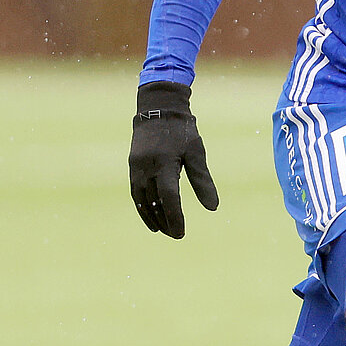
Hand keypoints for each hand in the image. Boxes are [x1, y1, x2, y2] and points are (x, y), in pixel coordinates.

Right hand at [129, 81, 218, 237]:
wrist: (158, 109)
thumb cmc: (182, 132)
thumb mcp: (196, 153)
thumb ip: (202, 180)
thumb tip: (213, 208)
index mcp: (164, 164)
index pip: (169, 198)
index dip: (174, 217)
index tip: (181, 233)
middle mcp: (147, 168)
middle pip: (155, 203)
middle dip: (165, 221)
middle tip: (176, 235)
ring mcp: (137, 168)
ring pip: (143, 200)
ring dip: (152, 217)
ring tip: (164, 231)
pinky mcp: (133, 167)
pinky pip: (136, 193)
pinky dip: (143, 207)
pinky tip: (151, 216)